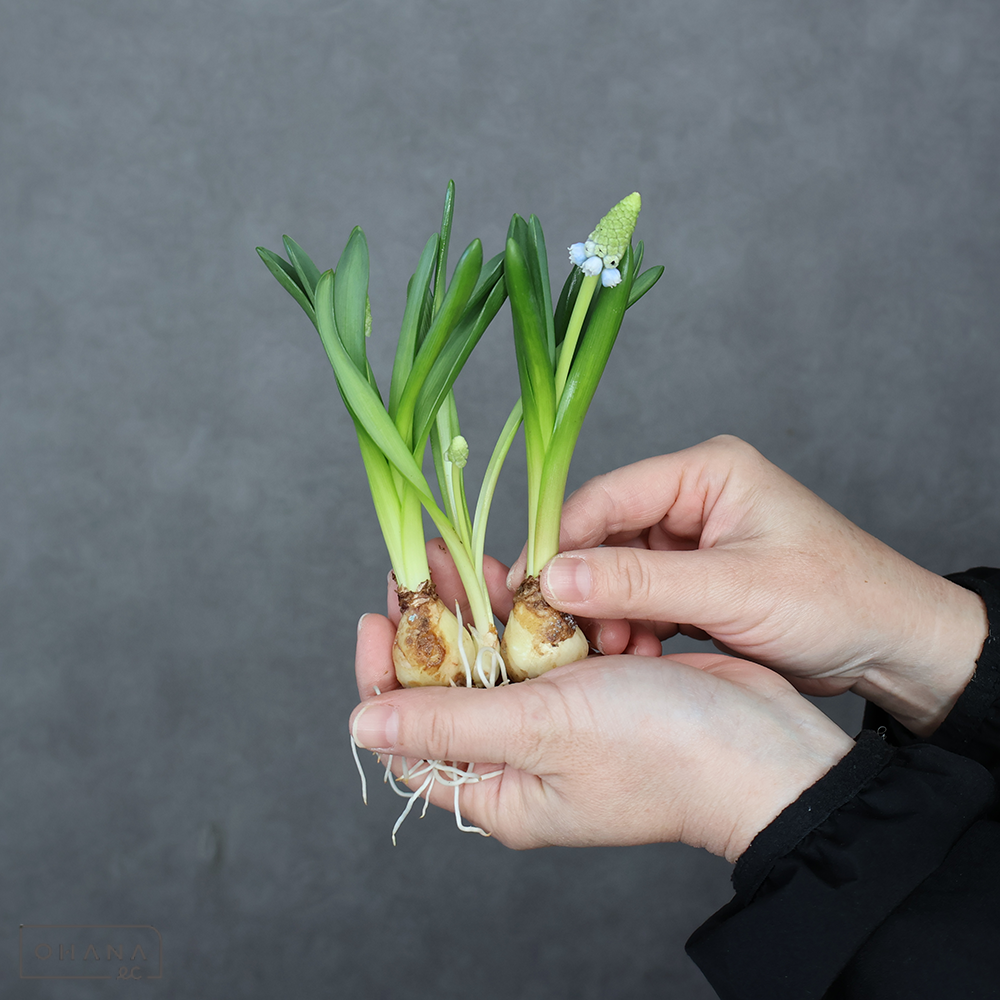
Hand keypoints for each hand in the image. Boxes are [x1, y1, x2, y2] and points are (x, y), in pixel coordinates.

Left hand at [352, 613, 853, 856]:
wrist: (763, 744)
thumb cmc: (658, 750)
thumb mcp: (541, 732)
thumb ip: (449, 726)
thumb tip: (360, 728)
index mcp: (499, 791)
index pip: (410, 740)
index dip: (382, 678)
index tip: (376, 617)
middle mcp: (522, 761)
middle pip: (451, 691)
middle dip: (431, 627)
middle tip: (418, 567)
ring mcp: (560, 723)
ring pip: (497, 660)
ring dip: (478, 610)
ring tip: (460, 556)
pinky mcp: (594, 688)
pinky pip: (543, 646)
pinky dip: (530, 612)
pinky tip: (520, 575)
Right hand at [509, 435, 986, 735]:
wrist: (895, 646)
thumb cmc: (837, 600)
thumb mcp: (733, 591)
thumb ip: (640, 584)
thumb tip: (555, 578)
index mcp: (706, 472)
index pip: (607, 496)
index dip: (562, 541)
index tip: (530, 588)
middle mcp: (694, 497)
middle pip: (606, 535)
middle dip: (587, 587)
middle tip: (570, 634)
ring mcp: (695, 540)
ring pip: (618, 572)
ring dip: (609, 613)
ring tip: (617, 651)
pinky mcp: (697, 578)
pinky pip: (642, 597)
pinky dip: (633, 626)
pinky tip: (639, 654)